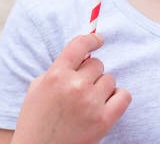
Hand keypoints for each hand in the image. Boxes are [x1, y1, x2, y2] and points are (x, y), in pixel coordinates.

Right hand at [11, 33, 131, 143]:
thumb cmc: (36, 121)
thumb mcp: (37, 89)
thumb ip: (58, 69)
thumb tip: (84, 54)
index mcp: (55, 76)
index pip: (79, 45)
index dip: (91, 39)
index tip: (98, 39)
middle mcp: (74, 86)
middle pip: (97, 64)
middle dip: (90, 74)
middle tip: (80, 90)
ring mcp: (90, 103)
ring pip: (110, 79)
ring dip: (102, 88)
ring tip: (87, 103)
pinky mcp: (103, 120)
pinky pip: (124, 95)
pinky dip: (118, 97)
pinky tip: (105, 104)